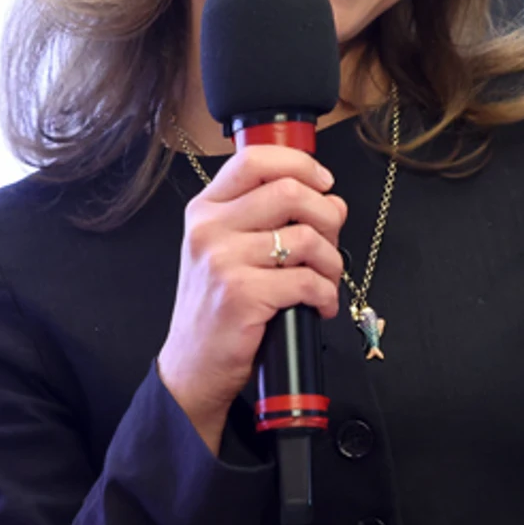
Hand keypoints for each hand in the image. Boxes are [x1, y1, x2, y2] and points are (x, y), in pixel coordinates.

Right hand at [157, 145, 348, 453]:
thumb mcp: (223, 250)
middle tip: (330, 241)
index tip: (323, 185)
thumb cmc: (216, 307)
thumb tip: (327, 201)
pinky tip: (319, 306)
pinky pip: (307, 280)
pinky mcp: (241, 295)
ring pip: (306, 237)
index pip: (254, 159)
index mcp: (205, 209)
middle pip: (290, 192)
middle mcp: (208, 228)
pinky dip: (326, 295)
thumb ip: (261, 218)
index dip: (301, 164)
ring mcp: (222, 261)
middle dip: (328, 216)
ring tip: (326, 280)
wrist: (192, 365)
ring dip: (332, 262)